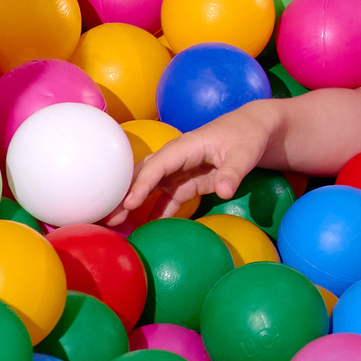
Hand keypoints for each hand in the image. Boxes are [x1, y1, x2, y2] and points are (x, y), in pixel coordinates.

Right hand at [109, 104, 272, 225]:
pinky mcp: (184, 183)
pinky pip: (165, 199)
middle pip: (144, 175)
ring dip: (132, 205)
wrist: (252, 130)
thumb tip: (224, 192)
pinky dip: (153, 213)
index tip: (129, 203)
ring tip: (114, 225)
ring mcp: (178, 171)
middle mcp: (175, 158)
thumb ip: (233, 172)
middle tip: (107, 217)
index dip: (142, 184)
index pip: (158, 166)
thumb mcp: (244, 154)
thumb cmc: (246, 137)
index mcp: (185, 147)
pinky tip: (142, 229)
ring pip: (149, 188)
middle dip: (124, 194)